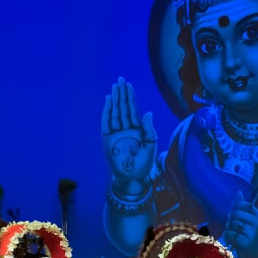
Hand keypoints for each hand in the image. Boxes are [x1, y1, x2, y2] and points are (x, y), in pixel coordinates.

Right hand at [101, 76, 156, 193]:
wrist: (132, 177)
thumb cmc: (143, 164)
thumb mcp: (150, 146)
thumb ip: (149, 130)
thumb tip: (148, 113)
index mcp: (138, 129)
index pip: (133, 110)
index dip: (130, 97)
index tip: (128, 85)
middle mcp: (127, 129)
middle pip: (123, 108)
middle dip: (121, 94)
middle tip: (120, 80)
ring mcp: (117, 133)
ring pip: (115, 113)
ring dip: (114, 100)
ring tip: (114, 88)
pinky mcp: (108, 139)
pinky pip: (106, 123)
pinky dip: (107, 112)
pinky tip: (108, 102)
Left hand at [223, 191, 257, 257]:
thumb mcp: (256, 221)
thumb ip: (246, 208)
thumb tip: (238, 192)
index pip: (243, 205)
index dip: (235, 207)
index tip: (234, 214)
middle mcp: (256, 223)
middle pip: (235, 214)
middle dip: (230, 219)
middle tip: (232, 225)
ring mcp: (251, 233)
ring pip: (231, 224)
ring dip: (228, 229)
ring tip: (233, 233)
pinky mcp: (245, 243)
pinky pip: (230, 235)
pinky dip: (228, 236)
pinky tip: (232, 240)